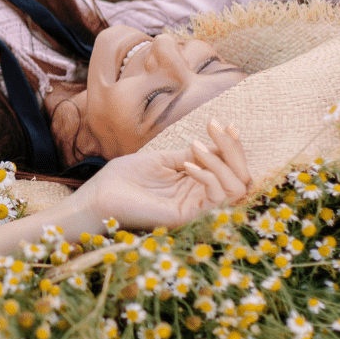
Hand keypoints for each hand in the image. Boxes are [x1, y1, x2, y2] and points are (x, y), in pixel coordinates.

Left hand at [81, 119, 251, 231]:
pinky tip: (188, 164)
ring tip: (197, 146)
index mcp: (193, 186)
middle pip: (241, 178)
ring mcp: (195, 209)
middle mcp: (199, 198)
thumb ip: (189, 155)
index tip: (223, 122)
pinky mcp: (187, 216)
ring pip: (236, 187)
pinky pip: (216, 197)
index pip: (229, 169)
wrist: (98, 197)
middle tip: (218, 127)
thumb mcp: (161, 160)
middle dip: (233, 149)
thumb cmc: (123, 179)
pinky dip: (209, 175)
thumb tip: (215, 146)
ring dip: (222, 161)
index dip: (231, 145)